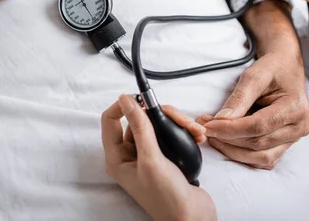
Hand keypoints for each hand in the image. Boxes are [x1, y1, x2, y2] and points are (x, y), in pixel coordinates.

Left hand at [101, 95, 215, 220]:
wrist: (193, 218)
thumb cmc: (167, 198)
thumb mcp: (151, 159)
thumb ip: (139, 127)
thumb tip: (126, 100)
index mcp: (117, 157)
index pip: (110, 120)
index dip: (124, 106)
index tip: (143, 98)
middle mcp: (130, 155)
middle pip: (139, 119)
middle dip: (162, 115)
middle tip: (179, 120)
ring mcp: (148, 156)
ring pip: (158, 125)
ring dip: (177, 123)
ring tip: (194, 131)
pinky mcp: (165, 157)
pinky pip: (171, 134)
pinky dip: (184, 132)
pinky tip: (197, 137)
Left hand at [198, 49, 308, 169]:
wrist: (286, 68)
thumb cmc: (272, 69)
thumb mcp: (254, 76)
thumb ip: (239, 98)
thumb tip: (220, 120)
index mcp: (295, 108)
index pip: (258, 126)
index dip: (230, 129)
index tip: (208, 125)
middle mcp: (299, 127)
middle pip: (258, 144)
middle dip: (228, 139)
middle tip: (205, 128)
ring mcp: (294, 139)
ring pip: (260, 157)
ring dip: (233, 150)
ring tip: (214, 137)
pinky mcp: (285, 144)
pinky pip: (264, 159)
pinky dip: (243, 155)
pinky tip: (227, 143)